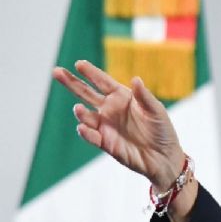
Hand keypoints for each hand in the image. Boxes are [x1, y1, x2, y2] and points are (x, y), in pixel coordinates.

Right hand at [53, 60, 184, 188]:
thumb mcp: (156, 111)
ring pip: (86, 115)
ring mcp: (106, 126)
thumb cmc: (162, 131)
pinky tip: (84, 127)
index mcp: (123, 97)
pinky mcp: (105, 143)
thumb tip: (135, 79)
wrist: (164, 157)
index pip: (103, 82)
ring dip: (80, 112)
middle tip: (56, 72)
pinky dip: (86, 132)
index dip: (91, 73)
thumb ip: (144, 97)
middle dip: (72, 83)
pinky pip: (91, 136)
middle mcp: (111, 109)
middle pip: (86, 93)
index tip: (79, 64)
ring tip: (78, 109)